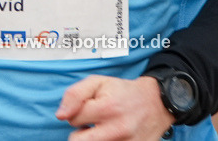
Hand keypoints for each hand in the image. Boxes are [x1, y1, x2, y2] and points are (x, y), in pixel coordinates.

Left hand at [56, 75, 172, 139]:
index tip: (87, 110)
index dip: (76, 113)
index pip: (72, 119)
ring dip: (92, 140)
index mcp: (107, 108)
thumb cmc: (123, 92)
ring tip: (102, 130)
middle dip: (80, 133)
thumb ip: (74, 95)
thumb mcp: (98, 82)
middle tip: (90, 125)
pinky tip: (111, 136)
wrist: (156, 102)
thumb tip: (60, 115)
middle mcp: (117, 129)